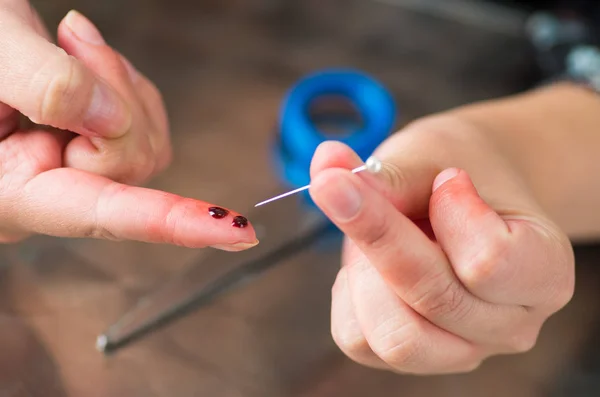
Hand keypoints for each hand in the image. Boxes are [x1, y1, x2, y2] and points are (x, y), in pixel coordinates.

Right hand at [0, 3, 256, 249]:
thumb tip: (111, 120)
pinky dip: (127, 86)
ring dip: (121, 83)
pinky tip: (87, 63)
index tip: (235, 232)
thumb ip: (45, 87)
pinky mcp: (91, 147)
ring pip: (144, 141)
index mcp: (11, 190)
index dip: (171, 221)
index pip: (105, 213)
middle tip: (71, 42)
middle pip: (132, 162)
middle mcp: (51, 192)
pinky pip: (142, 124)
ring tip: (68, 46)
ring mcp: (72, 171)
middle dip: (115, 91)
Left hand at [308, 114, 574, 373]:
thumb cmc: (458, 170)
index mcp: (543, 273)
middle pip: (432, 299)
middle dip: (378, 235)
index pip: (486, 262)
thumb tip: (326, 168)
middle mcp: (511, 325)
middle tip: (352, 187)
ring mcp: (463, 350)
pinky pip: (359, 340)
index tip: (446, 178)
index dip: (447, 212)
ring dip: (365, 271)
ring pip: (395, 337)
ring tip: (374, 231)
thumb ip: (385, 172)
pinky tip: (369, 262)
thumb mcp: (433, 156)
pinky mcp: (413, 358)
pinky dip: (348, 293)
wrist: (466, 189)